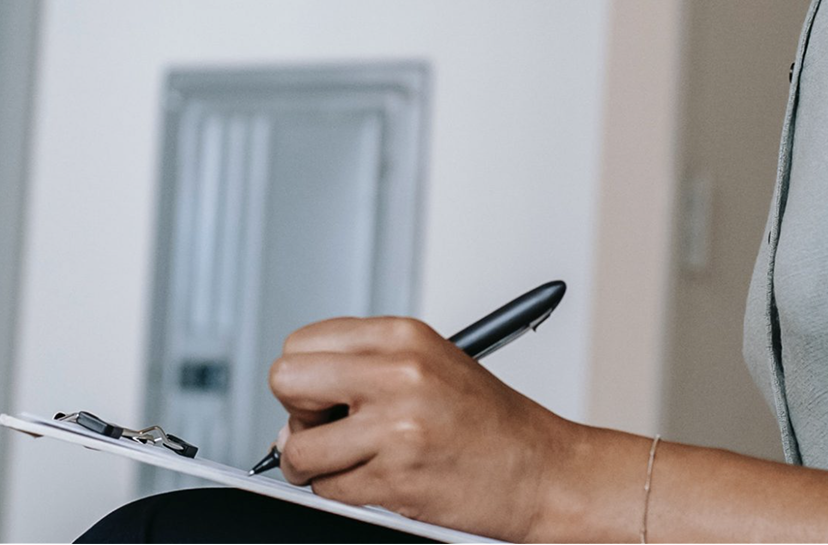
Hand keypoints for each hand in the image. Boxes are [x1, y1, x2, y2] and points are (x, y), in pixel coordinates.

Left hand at [267, 315, 583, 540]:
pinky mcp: (396, 477)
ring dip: (315, 465)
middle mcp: (399, 374)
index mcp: (404, 335)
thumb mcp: (431, 362)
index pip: (302, 343)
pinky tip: (382, 479)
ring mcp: (396, 427)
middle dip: (298, 414)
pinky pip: (329, 489)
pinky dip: (345, 492)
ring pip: (298, 448)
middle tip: (326, 428)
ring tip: (354, 461)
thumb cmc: (489, 421)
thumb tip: (295, 405)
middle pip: (286, 381)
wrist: (540, 470)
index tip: (323, 395)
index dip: (305, 376)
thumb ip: (364, 366)